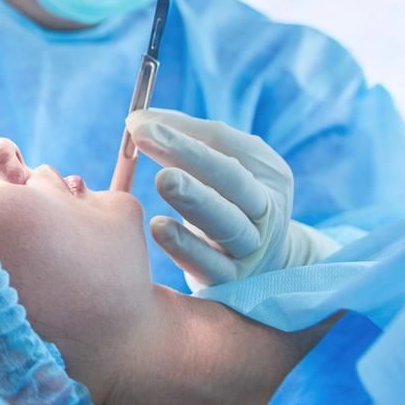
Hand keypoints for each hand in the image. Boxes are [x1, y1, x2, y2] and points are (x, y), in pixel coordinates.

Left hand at [126, 109, 336, 287]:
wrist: (268, 267)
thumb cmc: (232, 203)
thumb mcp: (226, 167)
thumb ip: (186, 139)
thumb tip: (137, 121)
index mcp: (267, 177)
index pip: (227, 149)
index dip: (184, 135)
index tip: (139, 123)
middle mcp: (265, 213)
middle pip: (232, 183)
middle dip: (191, 157)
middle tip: (148, 138)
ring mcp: (251, 250)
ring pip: (226, 225)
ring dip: (194, 201)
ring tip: (163, 180)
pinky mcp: (231, 283)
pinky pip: (209, 265)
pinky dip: (185, 247)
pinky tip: (159, 228)